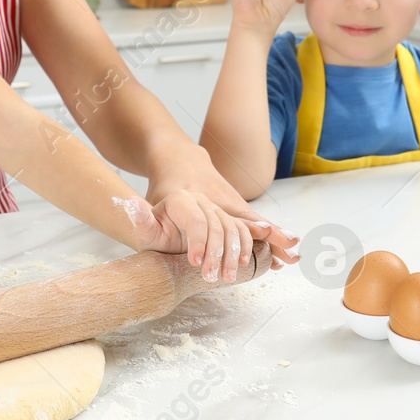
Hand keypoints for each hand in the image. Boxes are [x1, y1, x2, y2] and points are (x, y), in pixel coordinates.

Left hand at [118, 189, 260, 283]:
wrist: (166, 238)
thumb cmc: (155, 235)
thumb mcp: (146, 231)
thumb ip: (140, 219)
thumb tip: (129, 202)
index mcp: (181, 200)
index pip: (196, 219)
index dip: (198, 241)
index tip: (195, 262)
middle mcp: (201, 201)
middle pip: (216, 227)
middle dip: (215, 254)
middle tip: (209, 277)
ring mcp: (216, 211)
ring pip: (232, 230)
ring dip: (233, 255)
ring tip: (227, 278)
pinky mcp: (227, 221)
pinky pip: (242, 231)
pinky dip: (245, 247)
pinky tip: (242, 264)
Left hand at [146, 143, 300, 271]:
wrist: (180, 159)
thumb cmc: (166, 188)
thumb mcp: (150, 202)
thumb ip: (141, 214)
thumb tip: (126, 209)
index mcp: (197, 200)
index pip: (210, 223)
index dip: (214, 242)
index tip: (224, 259)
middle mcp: (220, 200)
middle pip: (244, 222)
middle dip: (263, 240)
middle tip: (284, 255)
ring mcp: (232, 202)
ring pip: (257, 223)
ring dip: (276, 239)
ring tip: (293, 256)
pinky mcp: (238, 207)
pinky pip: (258, 224)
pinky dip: (274, 235)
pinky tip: (289, 249)